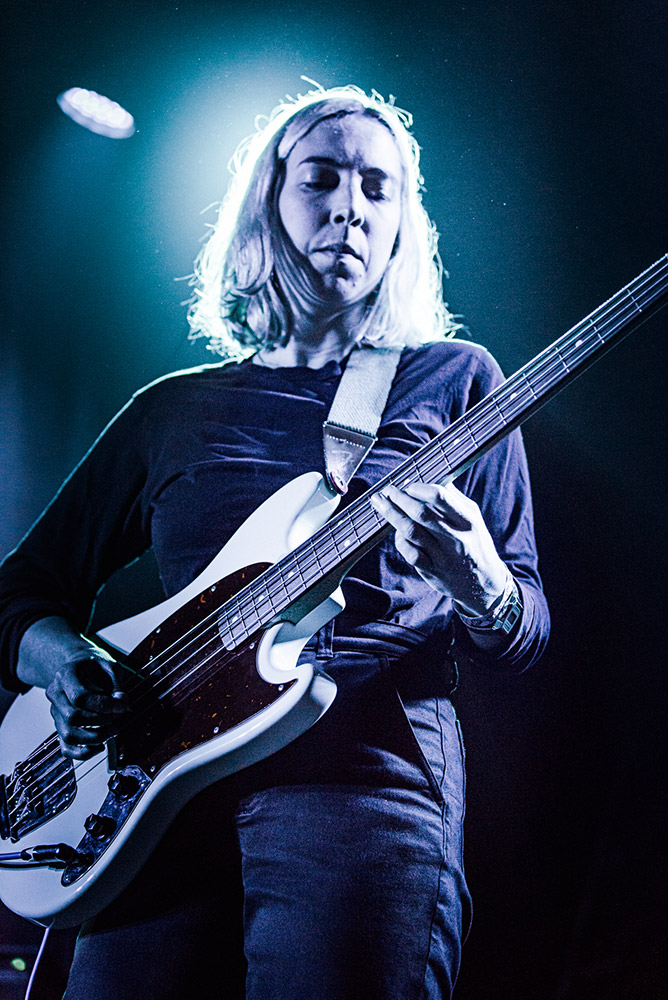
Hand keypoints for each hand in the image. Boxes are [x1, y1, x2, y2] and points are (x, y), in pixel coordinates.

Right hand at [46, 650, 129, 759]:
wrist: (80, 666)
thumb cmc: (96, 666)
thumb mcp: (111, 666)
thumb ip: (117, 684)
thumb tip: (122, 702)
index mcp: (65, 674)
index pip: (80, 697)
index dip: (104, 706)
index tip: (123, 707)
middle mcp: (55, 694)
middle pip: (73, 717)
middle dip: (101, 721)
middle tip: (119, 717)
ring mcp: (55, 712)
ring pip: (68, 735)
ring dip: (95, 737)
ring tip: (113, 730)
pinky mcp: (60, 726)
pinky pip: (66, 748)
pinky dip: (83, 753)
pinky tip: (100, 746)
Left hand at [370, 481, 507, 615]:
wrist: (484, 583)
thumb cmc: (475, 544)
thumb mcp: (473, 519)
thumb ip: (453, 499)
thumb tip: (431, 477)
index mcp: (467, 519)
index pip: (439, 496)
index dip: (418, 488)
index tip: (408, 485)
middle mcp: (455, 537)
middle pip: (420, 513)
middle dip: (398, 498)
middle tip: (387, 491)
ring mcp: (443, 555)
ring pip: (410, 531)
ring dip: (392, 515)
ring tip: (380, 504)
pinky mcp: (432, 571)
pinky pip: (410, 553)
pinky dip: (400, 540)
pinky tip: (396, 532)